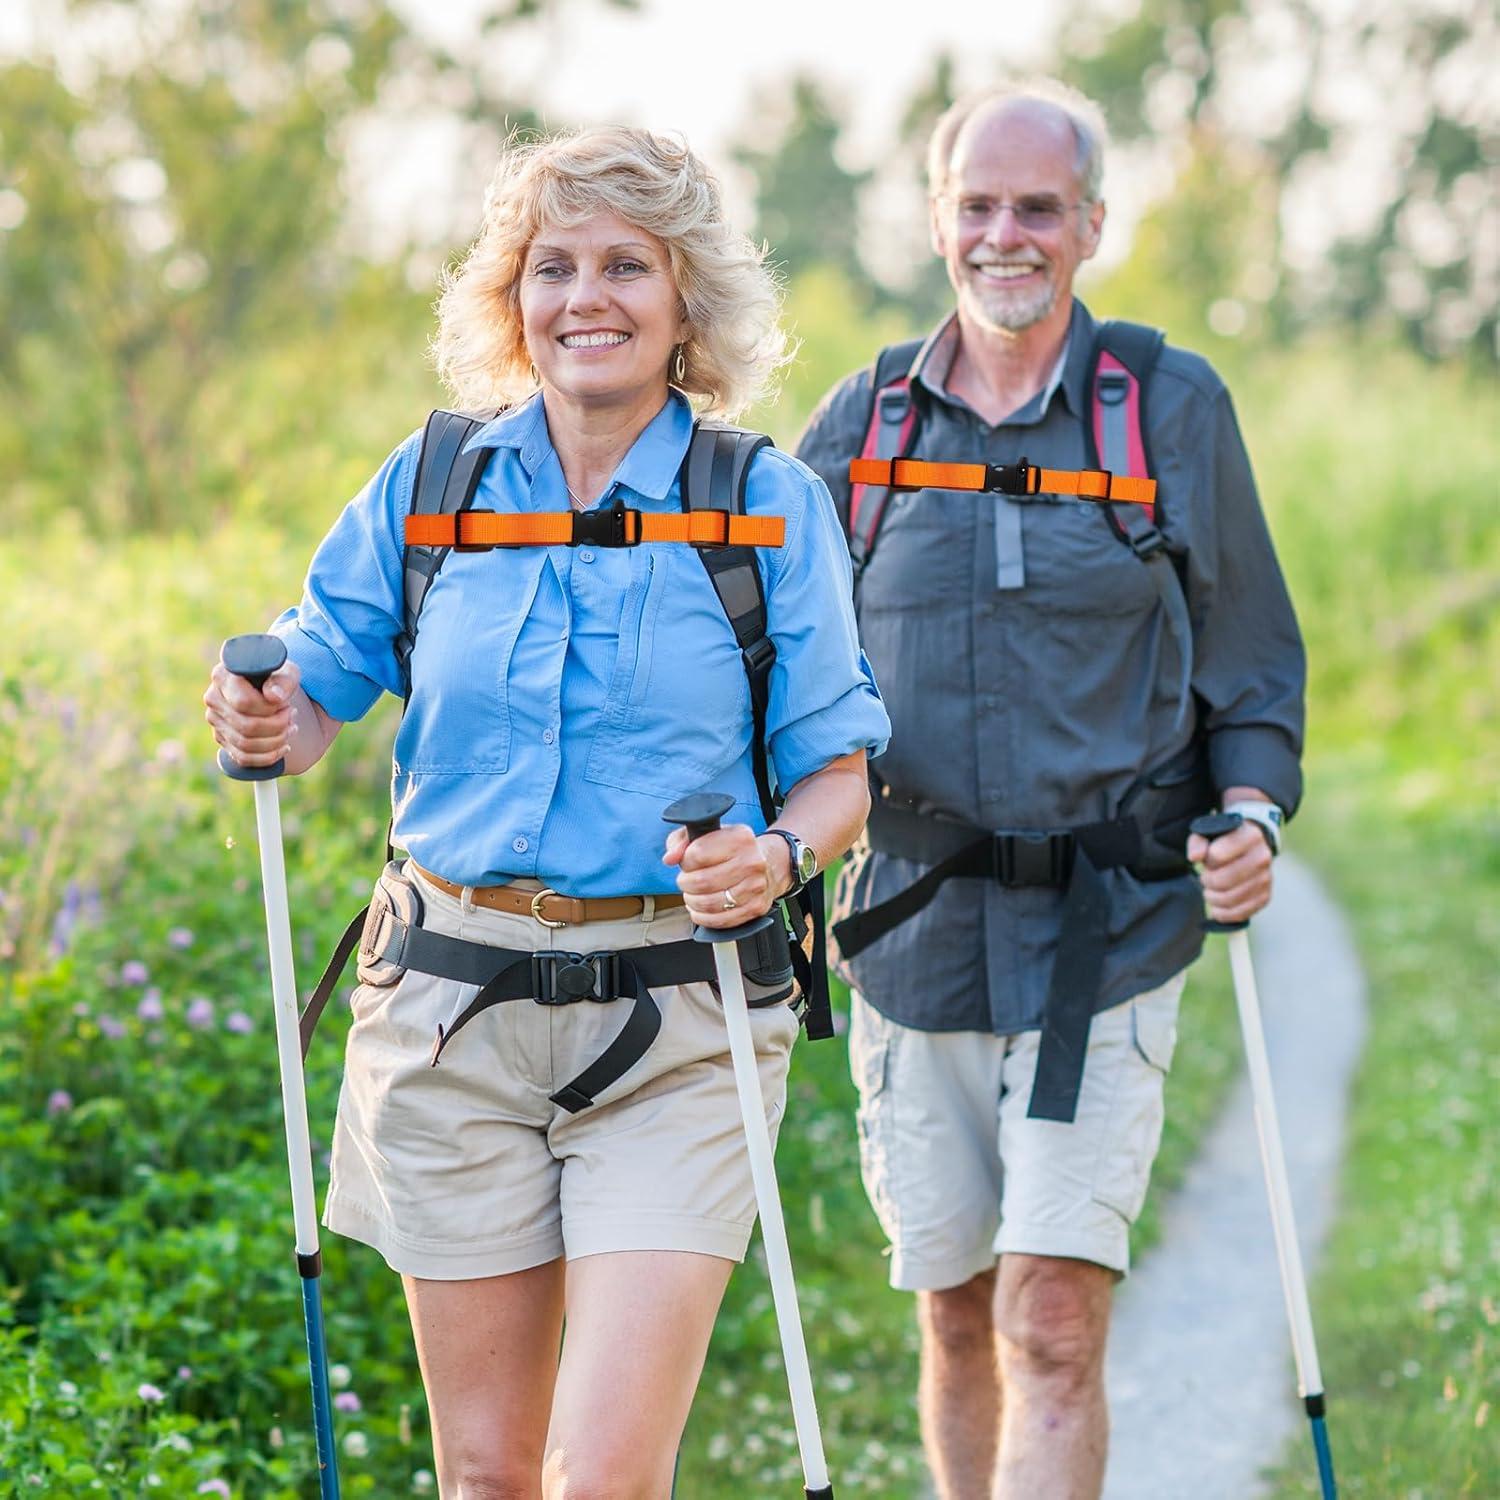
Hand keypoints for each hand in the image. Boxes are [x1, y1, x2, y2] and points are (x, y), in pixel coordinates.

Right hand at [203, 657, 300, 767]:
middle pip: (246, 726)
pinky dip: (268, 757)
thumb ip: (283, 681)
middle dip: (277, 726)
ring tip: (292, 729)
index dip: (270, 709)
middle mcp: (213, 698)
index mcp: (223, 676)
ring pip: (245, 744)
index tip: (285, 703)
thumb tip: (274, 698)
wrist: (270, 686)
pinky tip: (284, 747)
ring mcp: (215, 720)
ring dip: (276, 741)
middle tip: (293, 716)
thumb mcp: (287, 672)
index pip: (244, 703)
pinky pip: (243, 758)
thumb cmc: (277, 677)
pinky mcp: (222, 738)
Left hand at [663, 822, 778, 929]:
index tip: (687, 862)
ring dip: (692, 901)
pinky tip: (700, 909)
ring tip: (693, 894)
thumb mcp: (707, 834)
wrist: (769, 863)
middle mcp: (752, 862)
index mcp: (740, 838)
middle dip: (686, 883)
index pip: (697, 854)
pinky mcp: (755, 907)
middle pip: (702, 881)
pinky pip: (720, 920)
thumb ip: (681, 841)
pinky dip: (703, 917)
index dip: (685, 861)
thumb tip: (670, 858)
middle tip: (687, 881)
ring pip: (709, 903)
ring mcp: (755, 887)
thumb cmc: (733, 850)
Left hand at [1187, 819, 1273, 923]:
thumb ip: (1198, 843)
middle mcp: (1262, 857)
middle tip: (1206, 878)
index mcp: (1250, 837)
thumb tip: (1194, 857)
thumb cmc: (1224, 841)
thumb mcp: (1208, 834)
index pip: (1216, 855)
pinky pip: (1240, 913)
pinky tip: (1217, 906)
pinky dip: (1223, 913)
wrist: (1249, 849)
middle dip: (1207, 881)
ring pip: (1229, 899)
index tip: (1209, 858)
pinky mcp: (1265, 897)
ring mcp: (1266, 879)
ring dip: (1212, 898)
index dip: (1207, 860)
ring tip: (1211, 890)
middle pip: (1221, 881)